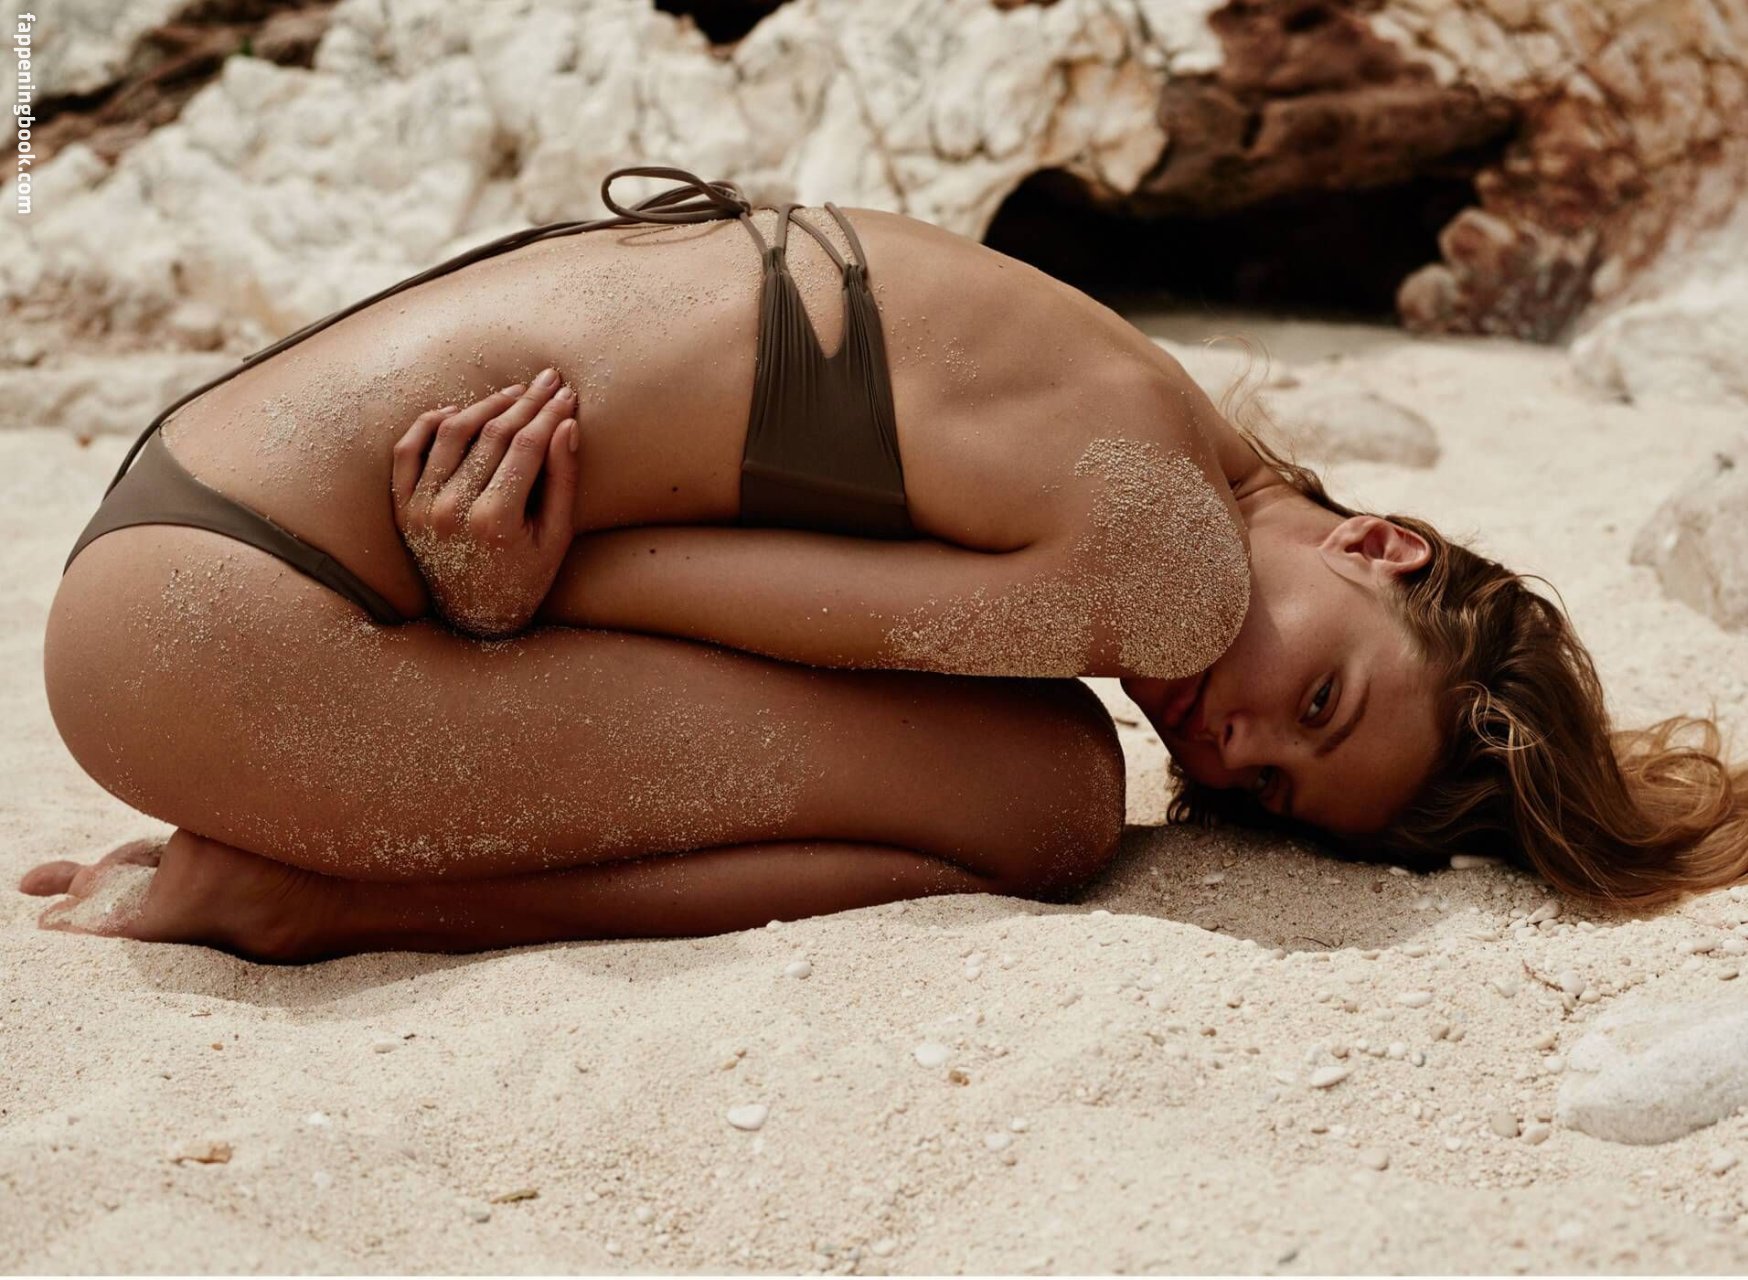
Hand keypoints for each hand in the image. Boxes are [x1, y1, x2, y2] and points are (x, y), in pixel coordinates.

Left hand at [392, 370, 580, 637]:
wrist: (474, 617)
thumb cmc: (526, 578)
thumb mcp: (556, 536)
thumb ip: (563, 480)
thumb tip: (566, 424)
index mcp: (494, 520)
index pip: (526, 446)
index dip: (549, 414)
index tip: (568, 393)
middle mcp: (451, 510)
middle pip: (493, 435)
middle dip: (525, 402)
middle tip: (548, 380)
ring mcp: (420, 507)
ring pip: (452, 432)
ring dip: (484, 405)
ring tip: (512, 393)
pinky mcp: (401, 507)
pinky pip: (408, 450)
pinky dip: (429, 423)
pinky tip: (457, 410)